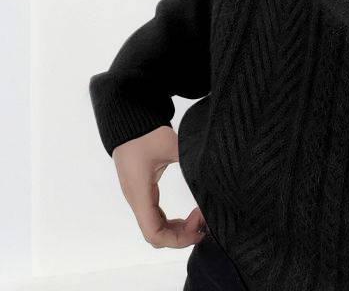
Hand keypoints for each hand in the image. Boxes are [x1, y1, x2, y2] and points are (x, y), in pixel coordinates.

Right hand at [112, 125, 205, 248]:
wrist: (127, 120)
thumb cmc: (146, 133)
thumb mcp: (172, 145)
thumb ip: (190, 159)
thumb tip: (211, 170)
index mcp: (140, 193)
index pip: (154, 233)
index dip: (177, 238)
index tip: (200, 226)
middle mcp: (137, 199)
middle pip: (155, 235)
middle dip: (181, 235)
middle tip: (204, 222)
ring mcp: (139, 196)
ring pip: (155, 227)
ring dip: (177, 229)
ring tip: (200, 219)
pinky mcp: (143, 190)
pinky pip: (156, 216)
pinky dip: (172, 221)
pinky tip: (190, 215)